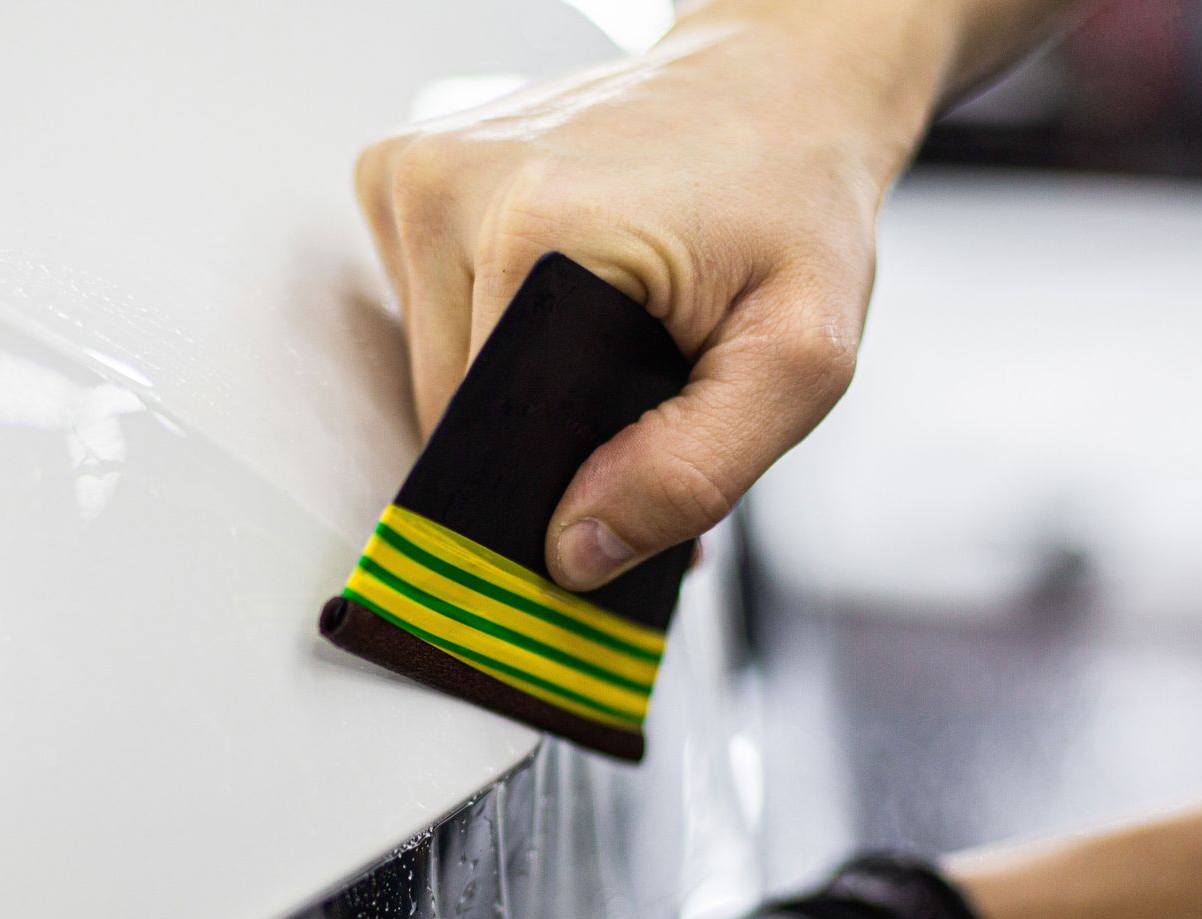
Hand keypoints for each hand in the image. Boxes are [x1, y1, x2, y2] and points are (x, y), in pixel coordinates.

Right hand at [354, 0, 955, 589]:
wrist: (779, 82)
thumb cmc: (795, 204)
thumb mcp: (800, 357)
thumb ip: (694, 471)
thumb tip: (573, 553)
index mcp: (533, 230)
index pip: (482, 437)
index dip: (548, 486)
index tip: (616, 486)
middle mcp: (449, 186)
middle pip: (449, 407)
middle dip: (537, 439)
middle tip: (633, 406)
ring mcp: (414, 172)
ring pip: (429, 367)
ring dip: (511, 386)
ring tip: (602, 347)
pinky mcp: (401, 172)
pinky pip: (419, 312)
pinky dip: (484, 331)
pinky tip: (556, 302)